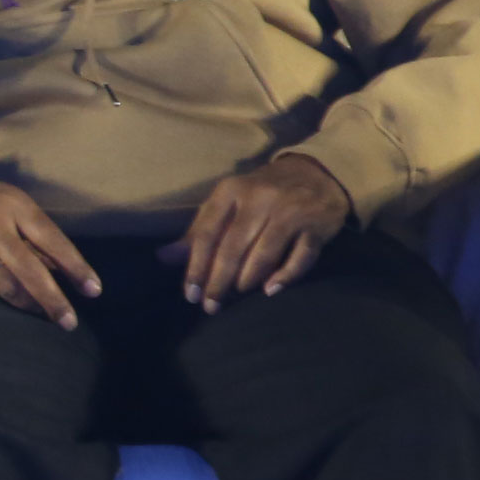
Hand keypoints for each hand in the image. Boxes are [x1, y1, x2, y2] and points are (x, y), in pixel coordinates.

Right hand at [0, 149, 102, 329]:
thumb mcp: (4, 197)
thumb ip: (27, 228)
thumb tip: (54, 263)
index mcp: (15, 205)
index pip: (54, 241)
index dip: (76, 267)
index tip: (93, 290)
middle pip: (33, 271)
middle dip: (54, 300)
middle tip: (70, 322)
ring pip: (9, 285)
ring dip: (30, 303)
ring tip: (47, 316)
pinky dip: (6, 296)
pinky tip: (19, 303)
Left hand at [160, 156, 349, 312]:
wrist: (317, 173)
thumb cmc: (261, 193)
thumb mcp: (227, 203)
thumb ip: (199, 231)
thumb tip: (163, 258)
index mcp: (231, 191)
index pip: (207, 234)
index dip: (196, 267)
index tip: (190, 294)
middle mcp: (259, 199)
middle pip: (233, 247)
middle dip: (218, 281)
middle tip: (210, 306)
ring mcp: (290, 211)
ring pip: (264, 253)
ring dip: (248, 279)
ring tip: (238, 293)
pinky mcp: (317, 225)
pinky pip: (300, 257)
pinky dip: (285, 276)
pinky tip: (270, 289)